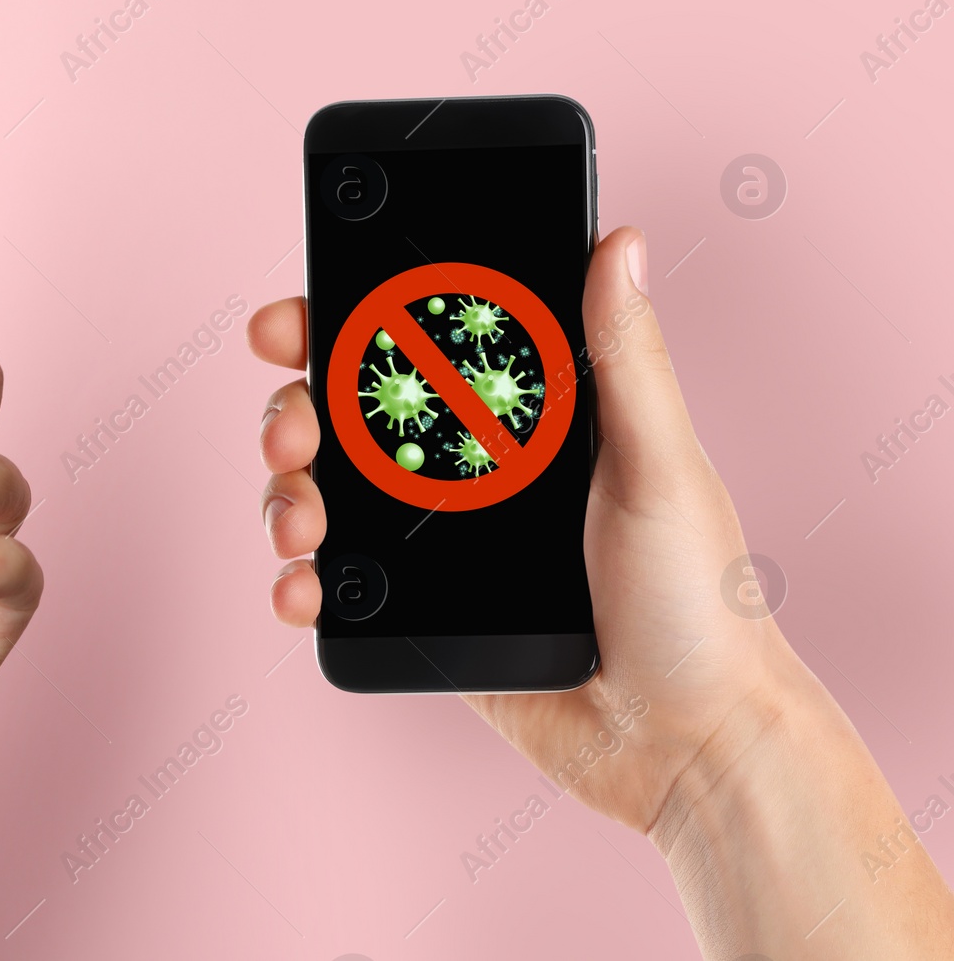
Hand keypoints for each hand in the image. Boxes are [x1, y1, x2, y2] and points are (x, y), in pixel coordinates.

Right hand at [247, 226, 804, 834]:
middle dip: (295, 412)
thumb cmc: (700, 602)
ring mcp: (434, 542)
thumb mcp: (661, 467)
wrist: (682, 745)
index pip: (417, 345)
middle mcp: (469, 469)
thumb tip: (624, 241)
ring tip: (298, 524)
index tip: (295, 322)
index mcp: (522, 417)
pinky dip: (298, 581)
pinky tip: (300, 589)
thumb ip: (627, 358)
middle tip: (291, 433)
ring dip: (286, 495)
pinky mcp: (413, 614)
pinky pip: (334, 583)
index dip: (345, 323)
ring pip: (325, 493)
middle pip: (348, 415)